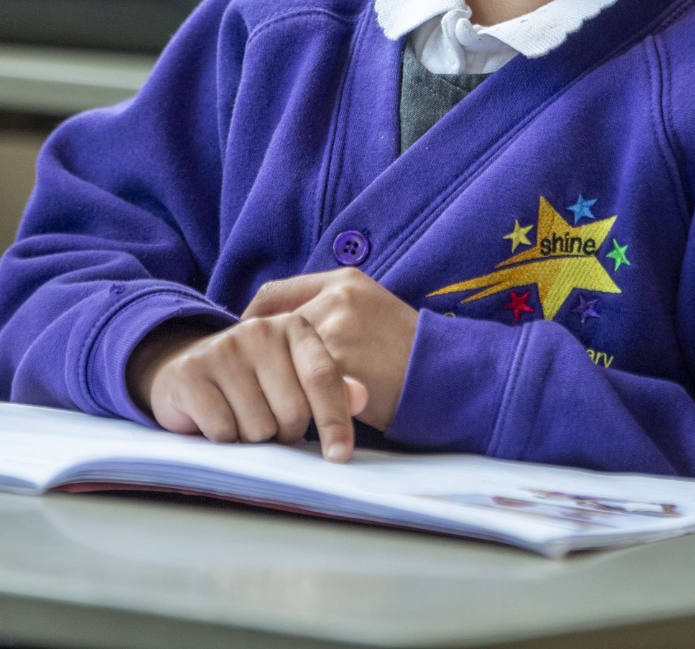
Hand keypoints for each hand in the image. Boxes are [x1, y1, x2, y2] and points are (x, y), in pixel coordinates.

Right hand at [127, 316, 369, 460]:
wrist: (184, 366)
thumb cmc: (252, 378)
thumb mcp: (294, 375)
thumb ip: (331, 387)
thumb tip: (361, 397)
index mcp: (293, 327)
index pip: (323, 379)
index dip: (335, 421)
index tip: (340, 455)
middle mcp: (259, 331)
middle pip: (293, 412)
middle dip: (286, 431)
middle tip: (270, 421)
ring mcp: (223, 350)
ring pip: (259, 428)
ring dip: (253, 437)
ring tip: (241, 416)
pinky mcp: (192, 373)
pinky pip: (224, 431)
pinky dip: (224, 438)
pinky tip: (217, 418)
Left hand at [243, 268, 418, 431]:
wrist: (447, 375)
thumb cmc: (408, 347)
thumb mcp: (370, 308)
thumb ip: (328, 307)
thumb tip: (278, 329)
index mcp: (342, 281)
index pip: (272, 294)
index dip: (253, 320)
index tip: (247, 343)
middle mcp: (336, 300)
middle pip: (271, 329)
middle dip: (260, 356)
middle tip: (254, 378)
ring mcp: (336, 334)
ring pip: (282, 360)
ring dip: (275, 381)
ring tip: (273, 399)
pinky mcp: (340, 370)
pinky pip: (301, 388)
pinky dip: (296, 401)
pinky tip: (298, 413)